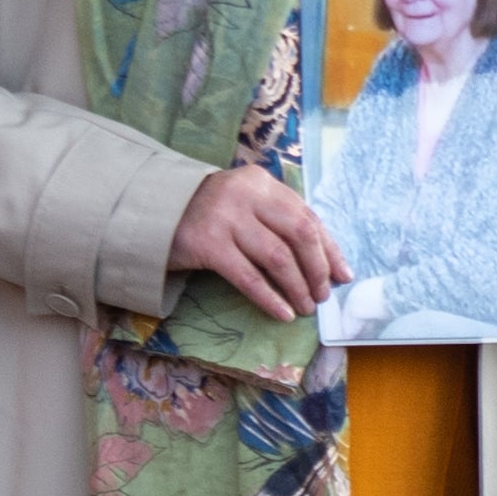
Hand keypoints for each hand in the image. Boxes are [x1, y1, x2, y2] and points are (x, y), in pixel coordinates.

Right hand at [168, 169, 349, 318]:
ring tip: (305, 307)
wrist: (152, 213)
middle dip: (317, 268)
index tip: (343, 275)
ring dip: (297, 286)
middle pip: (299, 233)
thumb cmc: (208, 214)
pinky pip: (248, 276)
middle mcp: (247, 194)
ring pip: (277, 257)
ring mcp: (227, 217)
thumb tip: (323, 260)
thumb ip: (277, 220)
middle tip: (323, 295)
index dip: (329, 249)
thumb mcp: (246, 204)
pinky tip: (282, 313)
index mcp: (262, 182)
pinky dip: (270, 298)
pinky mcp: (208, 243)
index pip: (307, 216)